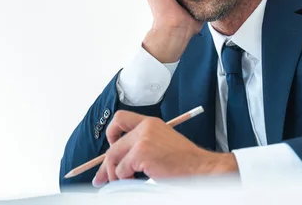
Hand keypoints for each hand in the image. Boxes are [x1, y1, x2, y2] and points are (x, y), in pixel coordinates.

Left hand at [92, 110, 237, 186]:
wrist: (201, 167)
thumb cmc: (185, 161)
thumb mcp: (162, 143)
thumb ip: (143, 144)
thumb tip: (121, 161)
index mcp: (150, 122)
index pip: (120, 119)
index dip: (111, 134)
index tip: (110, 148)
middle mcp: (145, 127)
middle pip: (113, 144)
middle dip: (105, 165)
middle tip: (101, 179)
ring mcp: (142, 139)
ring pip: (113, 158)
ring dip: (116, 175)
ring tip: (126, 182)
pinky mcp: (141, 153)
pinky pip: (121, 170)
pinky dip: (125, 179)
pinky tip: (136, 181)